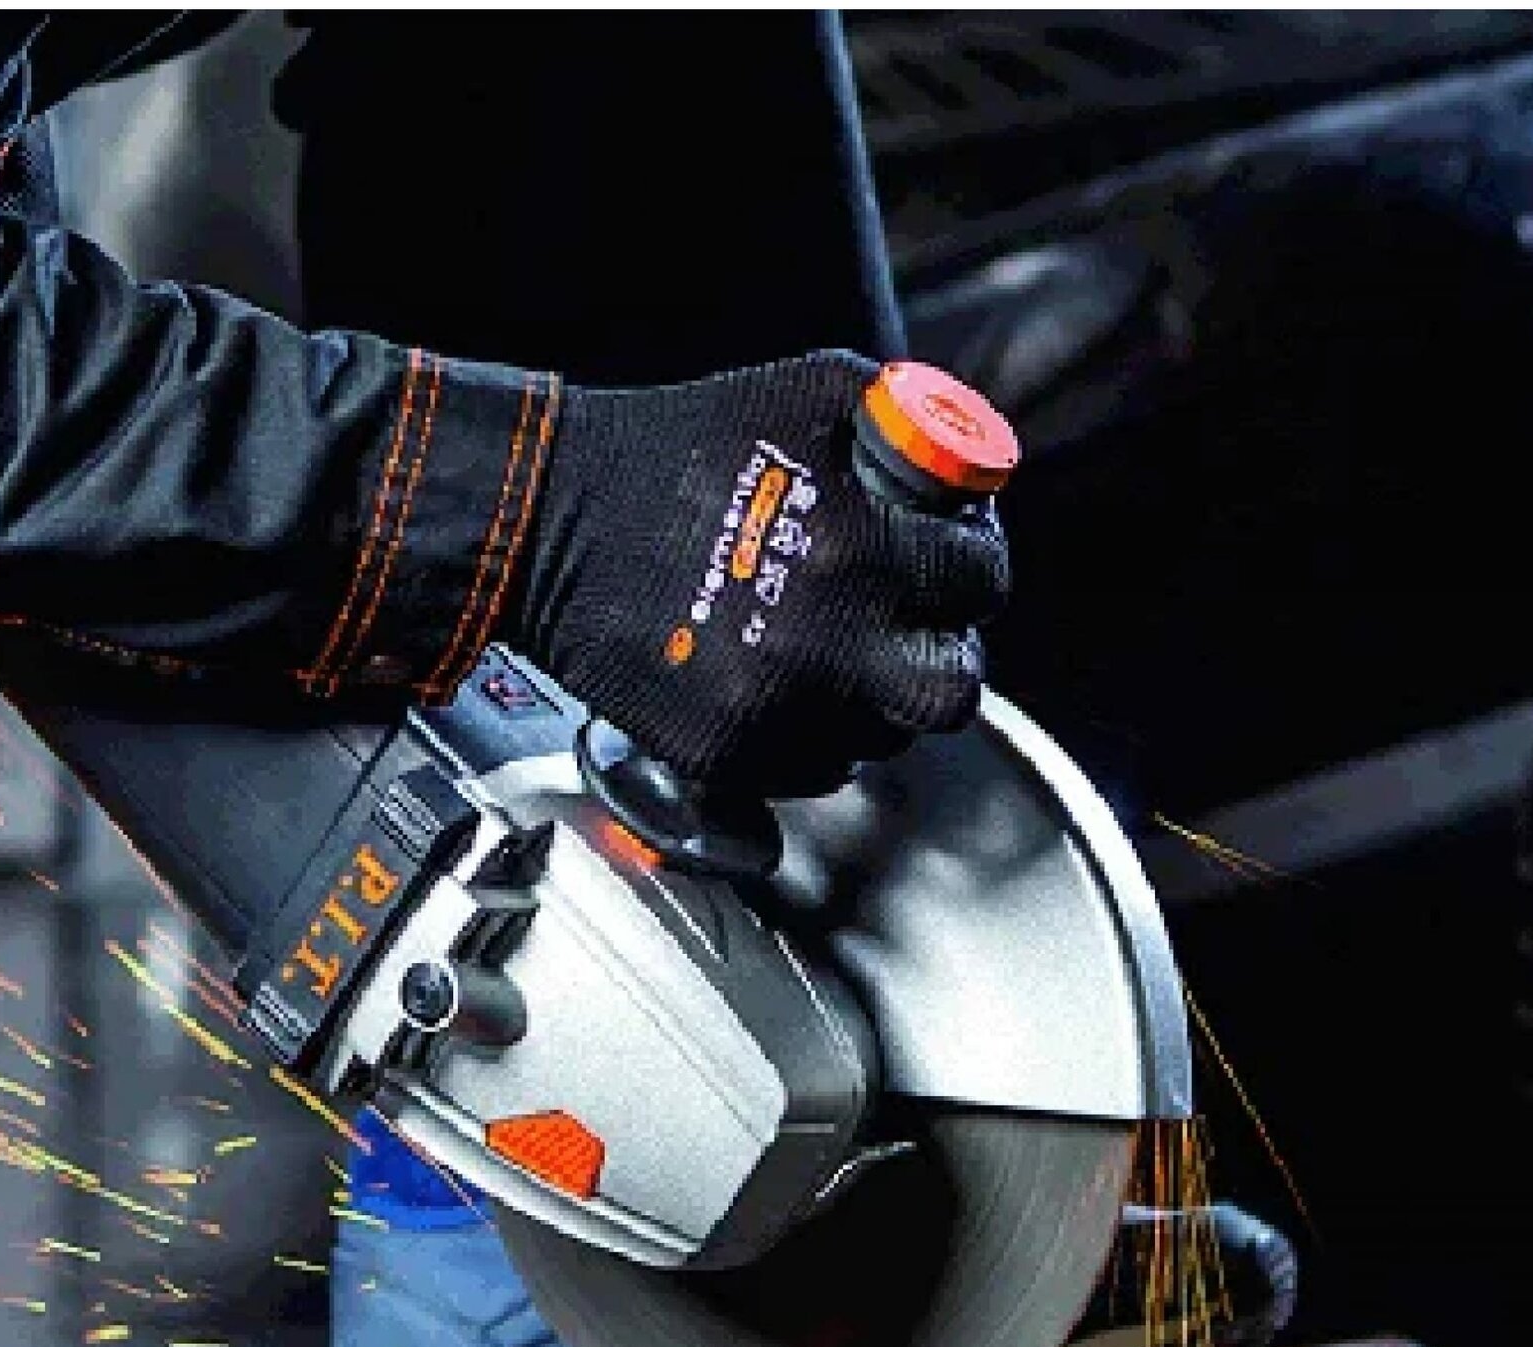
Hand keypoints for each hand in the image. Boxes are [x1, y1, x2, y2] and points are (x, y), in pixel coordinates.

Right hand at [508, 350, 1009, 796]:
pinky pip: (816, 766)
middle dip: (945, 649)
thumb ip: (912, 432)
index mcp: (861, 548)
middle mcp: (828, 644)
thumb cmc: (679, 448)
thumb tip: (970, 481)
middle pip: (954, 690)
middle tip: (916, 624)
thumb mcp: (812, 394)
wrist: (551, 521)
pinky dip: (813, 727)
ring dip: (874, 690)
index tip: (946, 555)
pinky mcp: (726, 756)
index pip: (981, 581)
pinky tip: (780, 672)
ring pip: (884, 736)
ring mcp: (775, 713)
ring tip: (831, 638)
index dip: (971, 560)